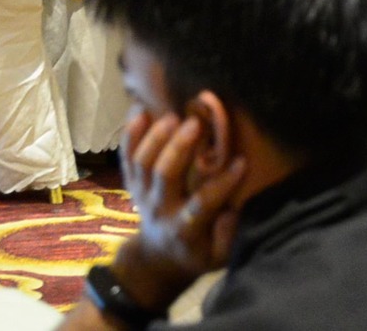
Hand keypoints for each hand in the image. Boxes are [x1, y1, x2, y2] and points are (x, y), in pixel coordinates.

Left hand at [110, 111, 245, 312]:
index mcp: (184, 230)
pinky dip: (130, 133)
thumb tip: (231, 209)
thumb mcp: (217, 257)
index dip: (222, 183)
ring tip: (172, 115)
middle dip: (179, 148)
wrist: (157, 255)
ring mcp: (140, 193)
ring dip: (156, 137)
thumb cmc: (196, 252)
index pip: (202, 203)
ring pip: (142, 162)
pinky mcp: (130, 182)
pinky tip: (139, 110)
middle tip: (195, 124)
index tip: (241, 161)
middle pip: (164, 175)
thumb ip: (226, 236)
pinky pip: (126, 156)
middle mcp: (159, 208)